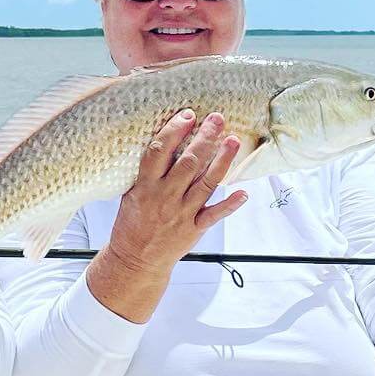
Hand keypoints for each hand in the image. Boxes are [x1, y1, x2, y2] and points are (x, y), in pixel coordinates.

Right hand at [89, 110, 247, 323]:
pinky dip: (230, 204)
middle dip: (205, 137)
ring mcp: (181, 213)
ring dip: (223, 160)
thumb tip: (165, 143)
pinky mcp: (194, 229)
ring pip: (206, 183)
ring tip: (234, 140)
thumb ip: (148, 173)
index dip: (174, 131)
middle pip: (189, 162)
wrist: (136, 260)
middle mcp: (165, 197)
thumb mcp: (130, 193)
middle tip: (218, 119)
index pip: (159, 151)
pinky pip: (215, 215)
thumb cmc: (132, 223)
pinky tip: (243, 192)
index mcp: (145, 186)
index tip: (187, 115)